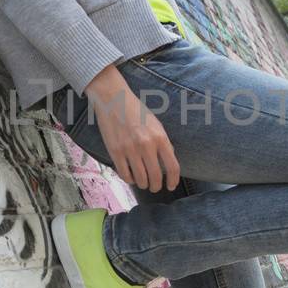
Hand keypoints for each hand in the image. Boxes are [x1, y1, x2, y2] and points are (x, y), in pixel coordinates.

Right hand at [86, 70, 180, 191]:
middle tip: (155, 187)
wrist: (114, 99)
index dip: (173, 181)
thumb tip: (168, 162)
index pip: (172, 166)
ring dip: (143, 184)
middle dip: (156, 186)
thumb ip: (163, 143)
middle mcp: (146, 145)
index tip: (170, 186)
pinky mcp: (115, 151)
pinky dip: (129, 180)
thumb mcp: (156, 124)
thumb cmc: (136, 111)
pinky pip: (125, 174)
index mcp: (160, 137)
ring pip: (140, 179)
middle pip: (156, 177)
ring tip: (143, 183)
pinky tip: (131, 177)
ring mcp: (130, 149)